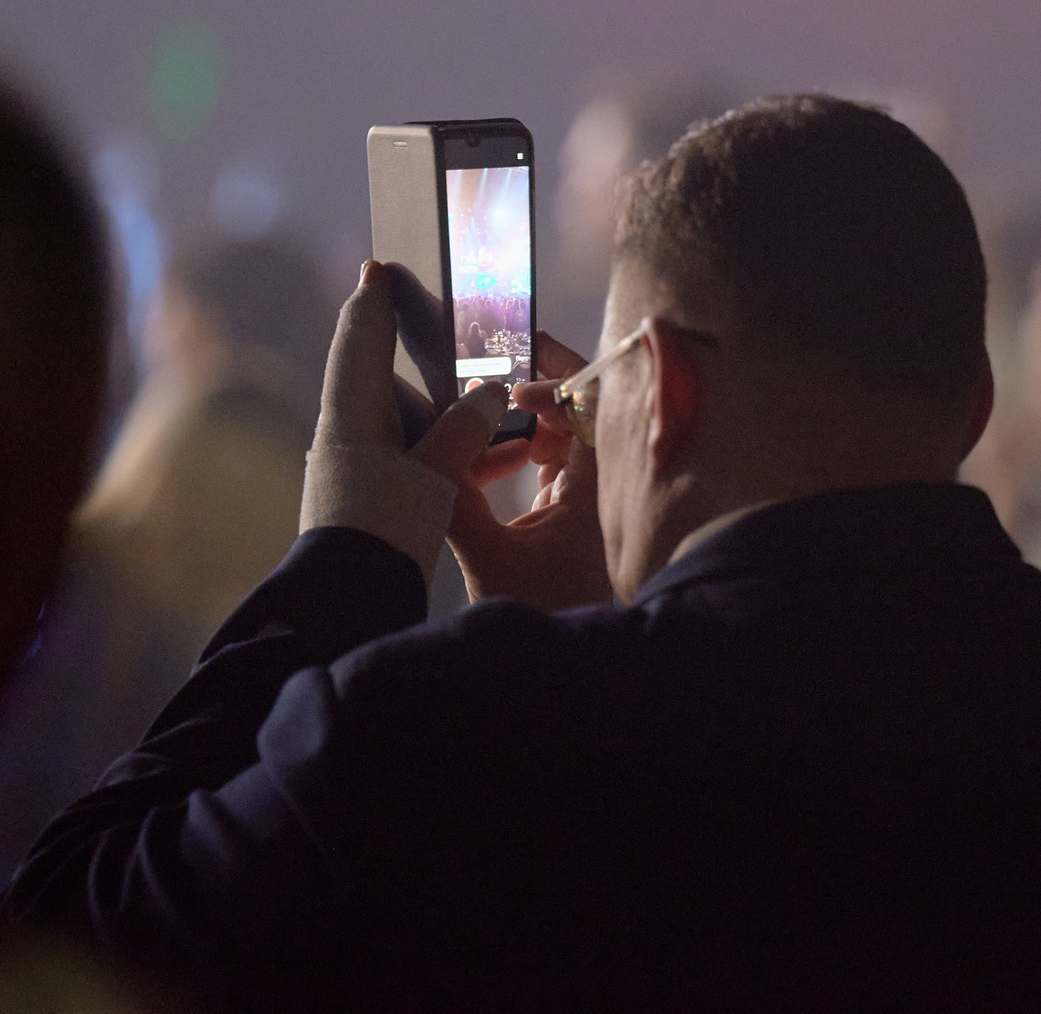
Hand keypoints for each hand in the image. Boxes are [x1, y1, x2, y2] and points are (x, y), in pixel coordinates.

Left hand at [299, 262, 510, 581]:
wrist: (348, 601)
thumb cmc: (382, 528)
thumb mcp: (433, 473)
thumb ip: (465, 427)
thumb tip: (491, 391)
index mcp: (351, 416)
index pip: (360, 341)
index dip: (371, 302)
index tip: (375, 268)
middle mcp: (350, 435)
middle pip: (393, 383)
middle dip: (434, 371)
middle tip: (474, 350)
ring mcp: (361, 468)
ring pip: (413, 424)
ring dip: (455, 420)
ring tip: (508, 418)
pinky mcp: (377, 497)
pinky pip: (420, 458)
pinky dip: (453, 453)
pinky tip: (498, 460)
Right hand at [444, 331, 615, 610]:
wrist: (568, 672)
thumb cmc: (542, 614)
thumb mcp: (489, 559)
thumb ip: (458, 499)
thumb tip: (431, 445)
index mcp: (601, 486)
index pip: (593, 406)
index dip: (555, 381)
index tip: (507, 384)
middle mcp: (609, 483)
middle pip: (585, 410)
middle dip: (537, 388)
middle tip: (488, 368)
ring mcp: (597, 495)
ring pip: (571, 433)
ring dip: (531, 419)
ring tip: (482, 407)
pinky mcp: (580, 511)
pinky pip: (563, 459)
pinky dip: (533, 447)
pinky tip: (496, 452)